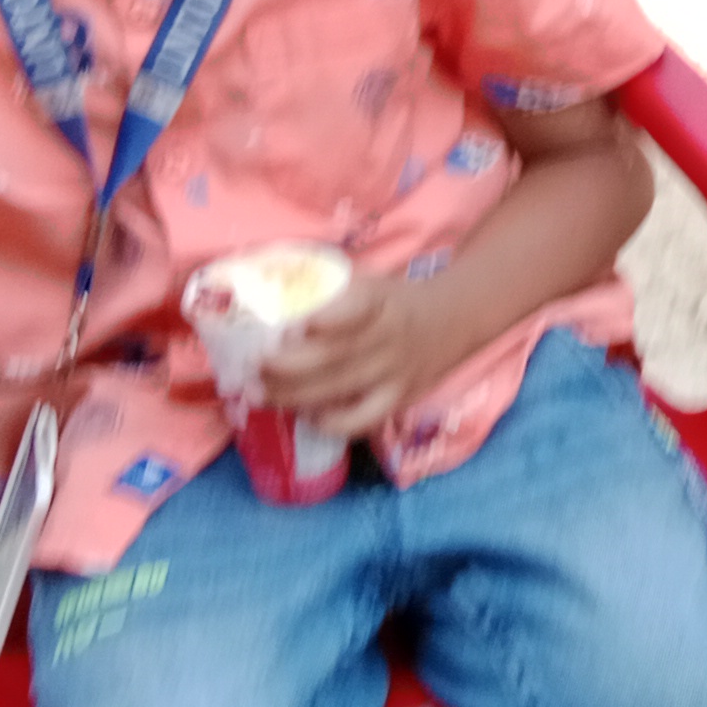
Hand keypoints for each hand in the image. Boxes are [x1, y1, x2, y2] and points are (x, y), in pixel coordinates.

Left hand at [261, 275, 442, 437]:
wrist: (452, 321)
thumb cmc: (392, 301)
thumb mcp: (370, 282)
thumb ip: (328, 287)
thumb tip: (266, 292)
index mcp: (379, 300)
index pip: (357, 306)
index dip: (328, 318)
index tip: (298, 324)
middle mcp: (388, 335)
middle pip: (334, 355)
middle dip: (288, 365)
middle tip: (255, 367)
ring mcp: (394, 370)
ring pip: (339, 388)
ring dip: (294, 395)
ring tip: (262, 394)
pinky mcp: (399, 399)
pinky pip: (363, 419)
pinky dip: (331, 423)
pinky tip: (307, 416)